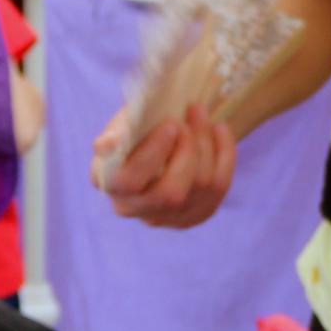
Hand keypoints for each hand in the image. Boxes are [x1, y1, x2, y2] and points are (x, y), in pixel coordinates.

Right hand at [94, 100, 236, 228]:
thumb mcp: (122, 125)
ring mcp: (169, 217)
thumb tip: (105, 146)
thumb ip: (117, 133)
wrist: (159, 140)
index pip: (128, 182)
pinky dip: (225, 154)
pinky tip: (220, 130)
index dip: (152, 154)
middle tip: (191, 114)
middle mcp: (137, 209)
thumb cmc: (136, 131)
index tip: (171, 124)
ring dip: (207, 143)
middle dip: (189, 150)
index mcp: (112, 186)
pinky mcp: (197, 214)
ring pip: (201, 187)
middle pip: (171, 194)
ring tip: (201, 113)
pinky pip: (220, 187)